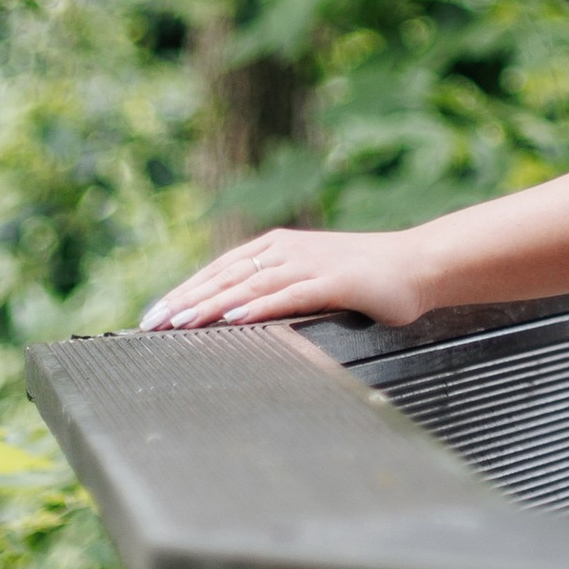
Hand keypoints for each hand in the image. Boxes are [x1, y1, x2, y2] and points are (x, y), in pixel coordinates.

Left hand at [141, 226, 428, 332]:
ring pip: (251, 284)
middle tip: (151, 323)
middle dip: (186, 299)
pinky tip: (236, 317)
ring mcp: (311, 263)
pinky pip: (290, 294)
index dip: (185, 290)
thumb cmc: (364, 279)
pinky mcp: (335, 281)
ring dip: (213, 303)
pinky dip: (260, 305)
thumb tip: (233, 317)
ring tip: (181, 322)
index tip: (153, 314)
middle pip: (226, 274)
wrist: (417, 266)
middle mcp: (288, 249)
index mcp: (278, 246)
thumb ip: (276, 291)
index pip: (220, 268)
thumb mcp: (311, 279)